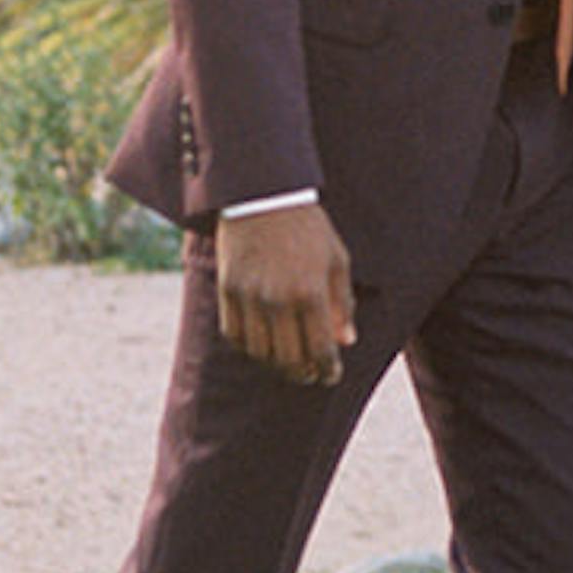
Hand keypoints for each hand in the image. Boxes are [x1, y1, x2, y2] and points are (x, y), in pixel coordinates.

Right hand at [215, 200, 356, 388]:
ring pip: (260, 352)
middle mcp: (277, 299)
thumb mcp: (336, 259)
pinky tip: (262, 346)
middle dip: (302, 373)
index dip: (327, 369)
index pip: (319, 348)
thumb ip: (341, 303)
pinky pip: (235, 335)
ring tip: (288, 363)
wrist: (263, 197)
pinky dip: (249, 347)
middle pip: (288, 358)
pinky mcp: (227, 291)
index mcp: (309, 291)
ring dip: (275, 364)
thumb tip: (345, 341)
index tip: (330, 376)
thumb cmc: (307, 228)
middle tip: (310, 376)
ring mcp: (248, 297)